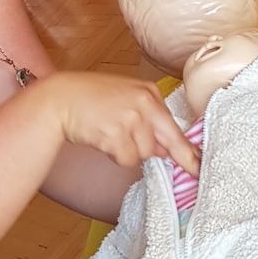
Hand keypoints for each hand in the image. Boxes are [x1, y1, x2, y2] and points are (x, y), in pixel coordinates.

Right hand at [34, 73, 198, 173]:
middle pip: (165, 142)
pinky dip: (114, 155)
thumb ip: (146, 121)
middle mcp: (144, 103)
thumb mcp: (124, 100)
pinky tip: (101, 138)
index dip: (187, 150)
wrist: (58, 99)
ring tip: (108, 133)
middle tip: (170, 161)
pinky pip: (126, 159)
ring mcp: (130, 118)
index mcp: (149, 92)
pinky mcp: (116, 134)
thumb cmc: (89, 99)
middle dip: (165, 154)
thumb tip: (163, 151)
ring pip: (144, 153)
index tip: (199, 166)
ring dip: (127, 151)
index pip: (175, 126)